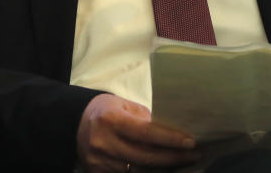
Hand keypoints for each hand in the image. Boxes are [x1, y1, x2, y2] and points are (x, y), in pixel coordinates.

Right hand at [76, 93, 199, 172]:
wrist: (75, 123)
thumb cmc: (105, 110)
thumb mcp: (123, 105)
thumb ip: (145, 118)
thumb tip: (173, 131)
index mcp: (111, 120)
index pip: (146, 133)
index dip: (170, 139)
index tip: (191, 142)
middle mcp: (104, 143)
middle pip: (145, 157)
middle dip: (174, 158)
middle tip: (195, 155)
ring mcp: (100, 163)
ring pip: (139, 172)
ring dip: (164, 169)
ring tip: (184, 163)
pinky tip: (163, 170)